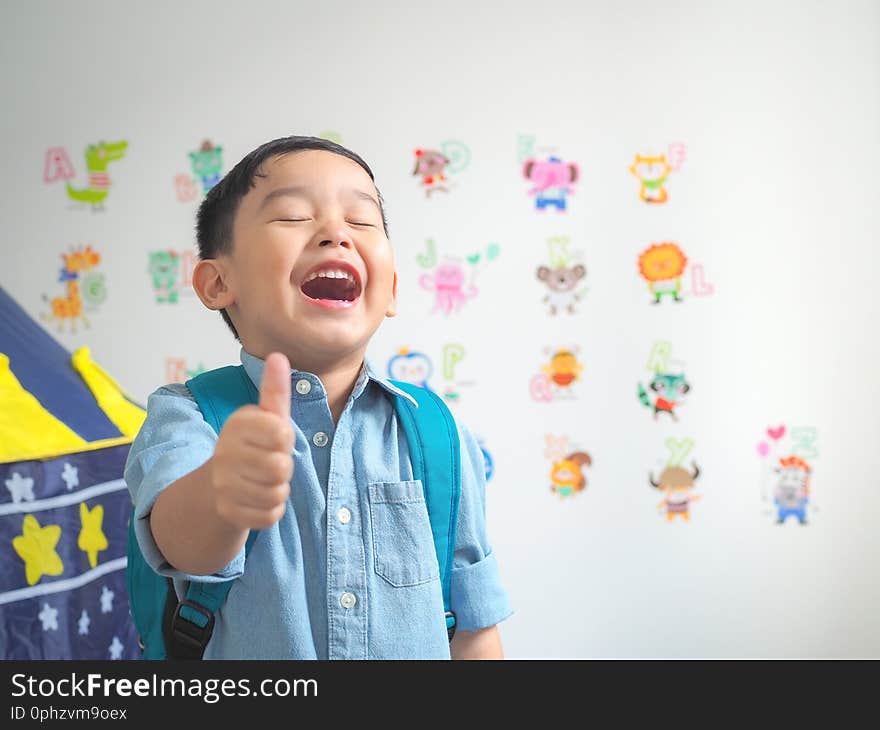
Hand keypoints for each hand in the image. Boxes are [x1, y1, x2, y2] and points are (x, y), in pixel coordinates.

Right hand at [209, 352, 294, 529]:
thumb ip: (274, 391)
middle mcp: (224, 453)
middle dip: (283, 467)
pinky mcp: (228, 512)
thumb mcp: (264, 417)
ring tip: (263, 480)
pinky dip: (271, 510)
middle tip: (269, 462)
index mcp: (236, 424)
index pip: (282, 433)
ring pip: (277, 493)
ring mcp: (223, 484)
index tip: (274, 437)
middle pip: (281, 467)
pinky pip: (270, 515)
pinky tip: (256, 499)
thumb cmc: (252, 446)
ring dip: (278, 489)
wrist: (215, 487)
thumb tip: (278, 355)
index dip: (285, 439)